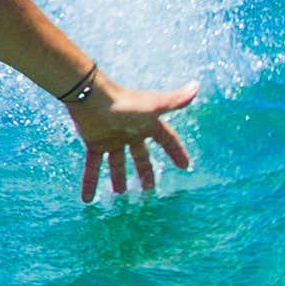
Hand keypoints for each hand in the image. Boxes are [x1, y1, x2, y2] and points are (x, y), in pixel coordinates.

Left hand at [68, 76, 196, 201]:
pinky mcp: (93, 143)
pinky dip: (90, 182)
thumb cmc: (124, 102)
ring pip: (116, 163)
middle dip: (144, 171)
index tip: (184, 166)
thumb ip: (176, 100)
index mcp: (146, 124)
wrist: (90, 97)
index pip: (166, 140)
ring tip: (120, 193)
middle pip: (140, 155)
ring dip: (118, 178)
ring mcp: (111, 139)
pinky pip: (92, 167)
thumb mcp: (154, 104)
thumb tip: (197, 86)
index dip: (176, 152)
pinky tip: (87, 199)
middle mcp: (129, 132)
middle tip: (148, 190)